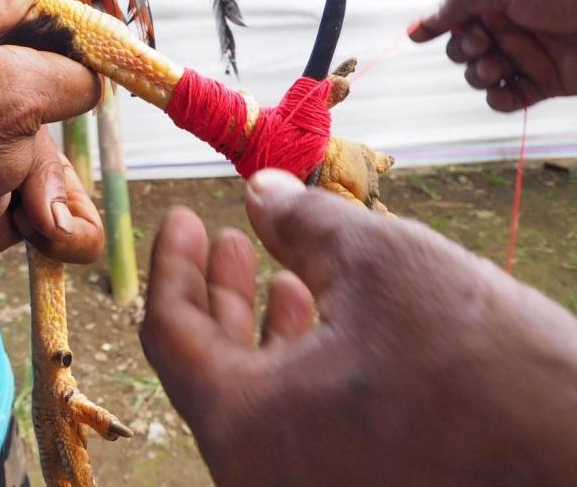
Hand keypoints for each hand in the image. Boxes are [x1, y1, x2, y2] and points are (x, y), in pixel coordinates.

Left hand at [140, 169, 576, 486]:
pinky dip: (299, 366)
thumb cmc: (480, 360)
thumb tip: (259, 193)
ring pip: (257, 398)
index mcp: (245, 425)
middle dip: (215, 293)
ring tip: (275, 271)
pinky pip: (299, 424)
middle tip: (219, 238)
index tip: (183, 218)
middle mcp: (261, 474)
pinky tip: (322, 316)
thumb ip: (298, 223)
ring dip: (260, 326)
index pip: (170, 336)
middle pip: (209, 369)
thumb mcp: (378, 262)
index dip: (172, 266)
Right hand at [409, 0, 576, 109]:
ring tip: (499, 65)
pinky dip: (499, 98)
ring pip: (479, 76)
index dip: (438, 26)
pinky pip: (503, 100)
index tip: (419, 36)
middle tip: (484, 42)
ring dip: (480, 73)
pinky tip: (505, 87)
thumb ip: (462, 0)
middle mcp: (512, 28)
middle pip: (463, 49)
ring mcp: (526, 58)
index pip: (458, 16)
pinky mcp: (541, 86)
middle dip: (465, 49)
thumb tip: (423, 21)